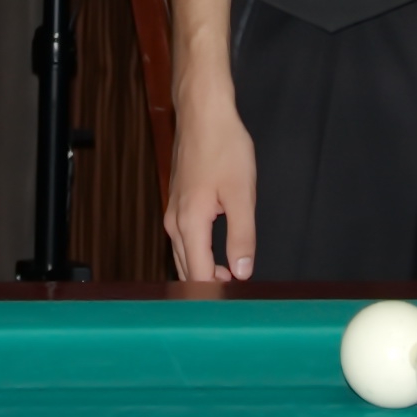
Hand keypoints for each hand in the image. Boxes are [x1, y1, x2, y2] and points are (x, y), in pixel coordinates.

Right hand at [163, 79, 257, 283]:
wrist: (203, 112)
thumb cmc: (223, 146)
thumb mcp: (242, 194)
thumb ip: (242, 237)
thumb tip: (241, 272)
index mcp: (190, 223)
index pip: (198, 275)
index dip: (216, 293)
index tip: (235, 303)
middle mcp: (175, 222)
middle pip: (187, 270)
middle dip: (209, 286)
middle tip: (237, 293)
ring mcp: (174, 211)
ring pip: (184, 255)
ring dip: (203, 270)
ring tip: (231, 276)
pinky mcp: (178, 202)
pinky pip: (185, 240)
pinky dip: (199, 254)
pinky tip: (219, 253)